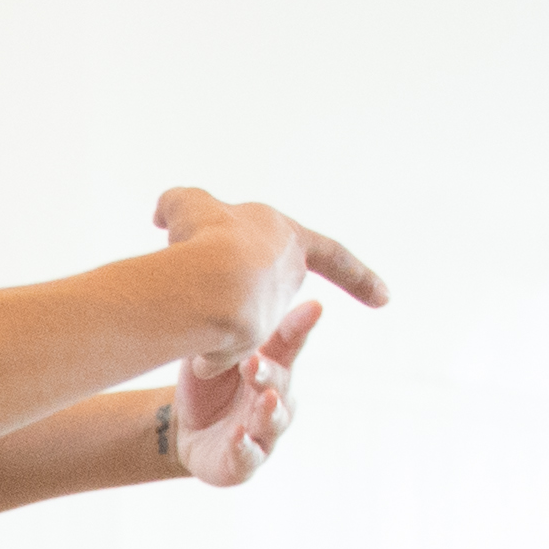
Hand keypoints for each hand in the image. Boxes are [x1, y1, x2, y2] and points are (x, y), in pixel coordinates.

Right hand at [152, 190, 390, 348]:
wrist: (210, 279)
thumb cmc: (207, 232)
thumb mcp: (187, 204)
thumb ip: (178, 206)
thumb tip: (162, 215)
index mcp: (290, 240)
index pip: (333, 256)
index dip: (357, 275)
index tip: (386, 298)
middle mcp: (288, 278)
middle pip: (263, 284)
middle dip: (238, 284)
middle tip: (203, 276)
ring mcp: (269, 313)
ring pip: (234, 313)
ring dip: (208, 308)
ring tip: (182, 296)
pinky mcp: (246, 343)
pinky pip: (217, 343)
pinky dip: (199, 335)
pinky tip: (181, 327)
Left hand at [165, 300, 326, 492]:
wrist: (185, 429)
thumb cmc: (209, 382)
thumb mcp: (214, 351)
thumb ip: (228, 326)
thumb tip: (229, 278)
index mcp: (273, 364)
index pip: (290, 342)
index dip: (302, 326)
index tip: (314, 306)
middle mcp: (277, 397)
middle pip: (282, 382)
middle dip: (270, 372)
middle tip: (255, 360)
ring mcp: (265, 431)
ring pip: (273, 420)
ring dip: (269, 410)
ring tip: (265, 399)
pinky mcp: (246, 461)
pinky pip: (248, 455)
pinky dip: (243, 446)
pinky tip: (238, 436)